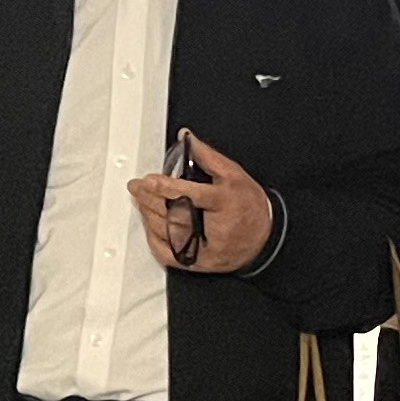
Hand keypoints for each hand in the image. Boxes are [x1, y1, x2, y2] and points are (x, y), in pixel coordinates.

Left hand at [129, 128, 271, 272]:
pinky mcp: (196, 262)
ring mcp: (203, 248)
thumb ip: (207, 156)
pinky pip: (168, 252)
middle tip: (137, 187)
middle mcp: (213, 228)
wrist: (263, 238)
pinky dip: (154, 237)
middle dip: (151, 198)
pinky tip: (148, 223)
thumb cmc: (248, 205)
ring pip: (168, 232)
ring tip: (140, 200)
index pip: (191, 195)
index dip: (167, 188)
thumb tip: (186, 138)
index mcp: (223, 203)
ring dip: (149, 214)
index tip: (150, 180)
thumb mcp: (233, 174)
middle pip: (174, 213)